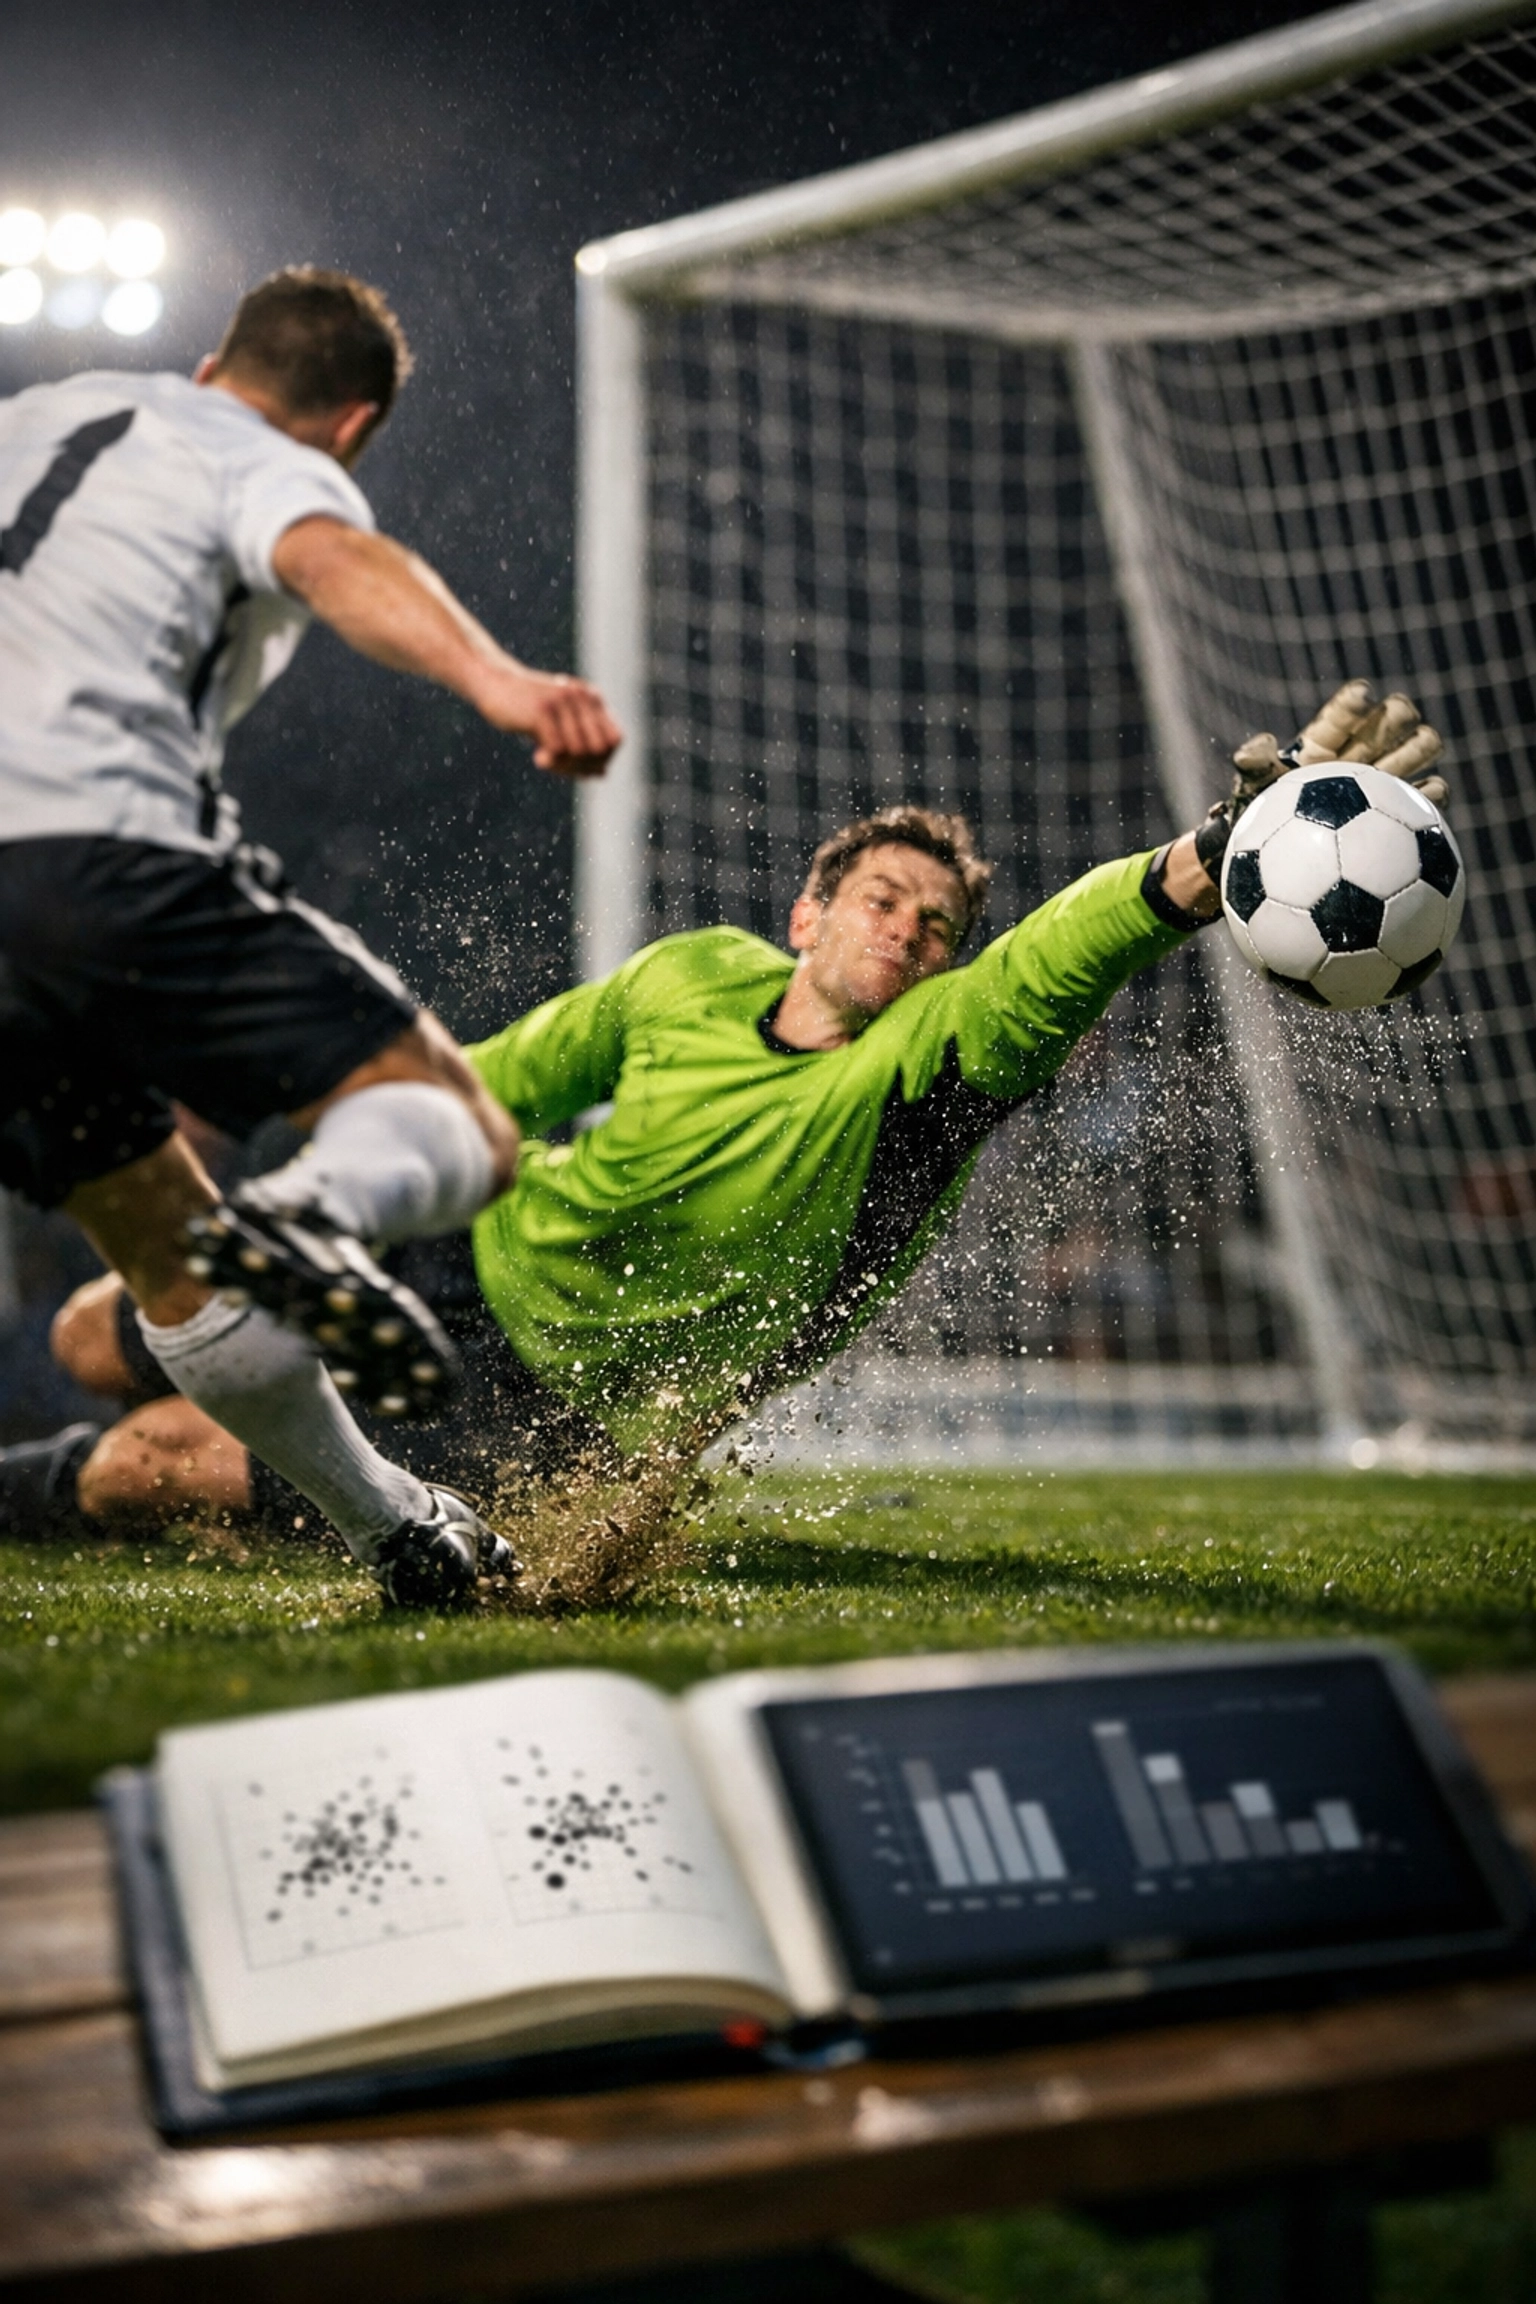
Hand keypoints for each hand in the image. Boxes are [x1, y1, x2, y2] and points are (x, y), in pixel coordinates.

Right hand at [468, 662, 621, 778]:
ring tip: (548, 762)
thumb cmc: (527, 708)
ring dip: (564, 766)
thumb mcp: (559, 724)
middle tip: (561, 767)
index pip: (615, 740)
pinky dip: (550, 762)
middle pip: (599, 750)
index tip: (579, 765)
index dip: (601, 759)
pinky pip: (558, 750)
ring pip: (579, 752)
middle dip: (583, 766)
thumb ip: (582, 744)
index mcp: (591, 698)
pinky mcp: (542, 710)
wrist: (493, 683)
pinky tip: (538, 757)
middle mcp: (581, 697)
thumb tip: (602, 774)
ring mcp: (562, 702)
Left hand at [1194, 680, 1447, 880]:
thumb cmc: (1261, 816)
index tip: (1362, 695)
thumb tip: (1247, 752)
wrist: (1279, 859)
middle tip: (1400, 716)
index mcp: (1324, 743)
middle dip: (1398, 714)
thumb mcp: (1250, 788)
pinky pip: (1424, 800)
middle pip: (1390, 722)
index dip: (1352, 703)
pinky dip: (1430, 796)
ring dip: (1422, 746)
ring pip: (1417, 751)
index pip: (1341, 715)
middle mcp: (1357, 756)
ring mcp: (1380, 784)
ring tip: (1425, 743)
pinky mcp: (1396, 815)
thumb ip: (1253, 766)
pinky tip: (1432, 796)